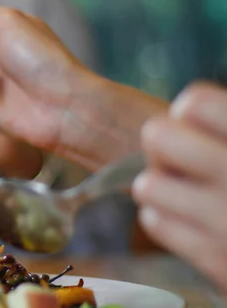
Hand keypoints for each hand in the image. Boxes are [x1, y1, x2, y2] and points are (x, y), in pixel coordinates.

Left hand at [132, 82, 226, 291]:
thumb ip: (218, 128)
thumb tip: (182, 113)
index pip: (194, 104)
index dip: (189, 112)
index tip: (198, 127)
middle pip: (156, 136)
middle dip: (163, 146)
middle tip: (183, 160)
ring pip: (146, 185)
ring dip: (161, 187)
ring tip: (188, 193)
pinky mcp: (219, 263)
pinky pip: (155, 223)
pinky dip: (167, 220)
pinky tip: (193, 222)